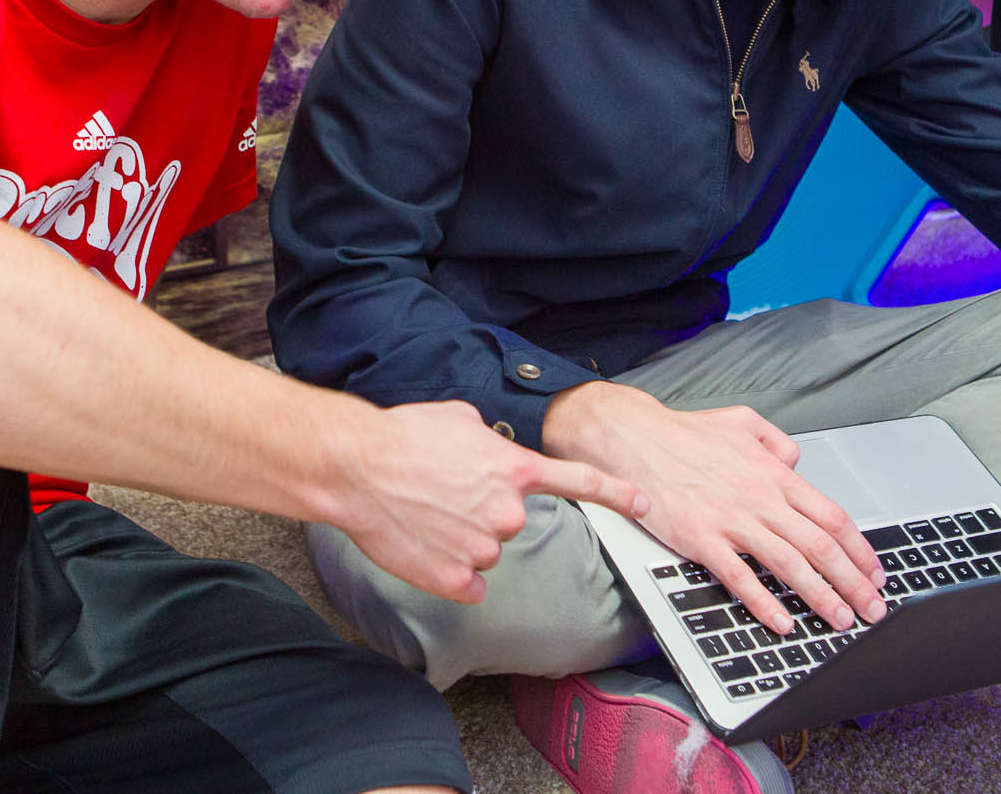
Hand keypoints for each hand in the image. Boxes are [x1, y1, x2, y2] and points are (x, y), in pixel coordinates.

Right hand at [328, 399, 645, 603]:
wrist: (357, 468)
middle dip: (485, 510)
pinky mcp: (454, 579)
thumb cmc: (403, 436)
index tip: (643, 504)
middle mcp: (507, 512)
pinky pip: (466, 582)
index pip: (580, 482)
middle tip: (444, 491)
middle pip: (510, 521)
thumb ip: (492, 443)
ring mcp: (482, 550)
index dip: (616, 494)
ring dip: (462, 538)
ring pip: (485, 550)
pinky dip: (449, 570)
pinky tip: (425, 543)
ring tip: (425, 511)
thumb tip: (492, 454)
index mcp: (514, 471)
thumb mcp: (460, 418)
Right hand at [544, 381, 885, 635]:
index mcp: (773, 473)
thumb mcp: (742, 421)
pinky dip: (765, 602)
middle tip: (872, 609)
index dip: (860, 550)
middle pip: (821, 546)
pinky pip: (740, 577)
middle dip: (853, 583)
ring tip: (840, 620)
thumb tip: (796, 461)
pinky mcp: (701, 539)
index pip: (832, 516)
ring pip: (790, 564)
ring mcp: (731, 520)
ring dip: (821, 597)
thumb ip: (777, 440)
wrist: (633, 438)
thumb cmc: (682, 432)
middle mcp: (760, 498)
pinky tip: (782, 621)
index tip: (874, 573)